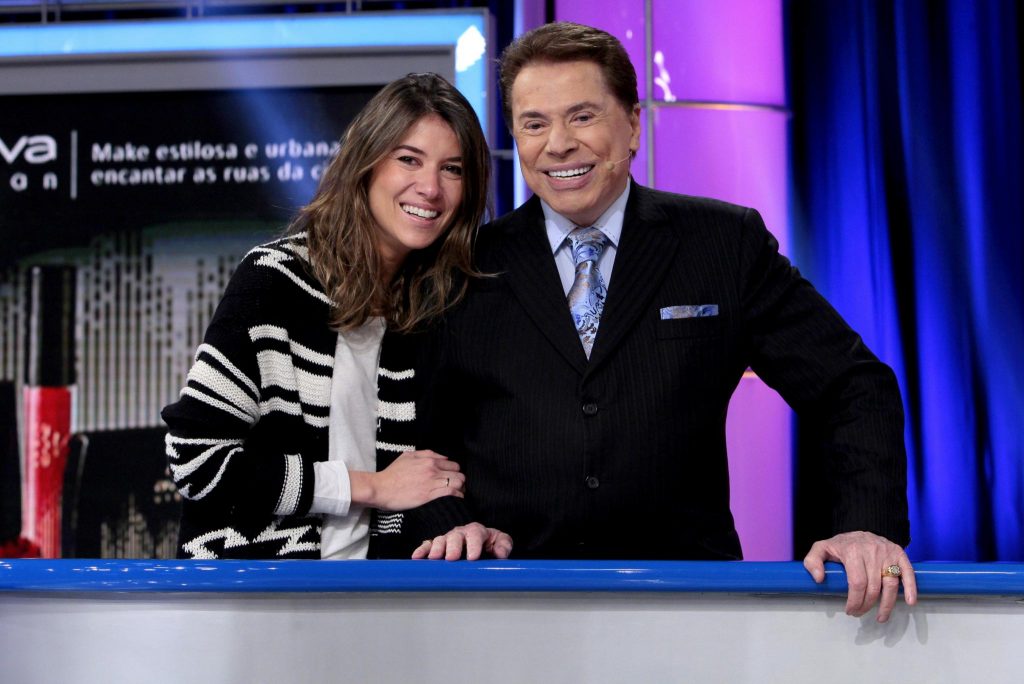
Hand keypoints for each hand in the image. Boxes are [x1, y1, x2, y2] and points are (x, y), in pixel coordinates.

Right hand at [349, 450, 463, 510]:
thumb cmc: (392, 473)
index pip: (454, 465)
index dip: (455, 472)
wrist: (381, 488)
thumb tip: (443, 458)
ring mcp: (432, 483)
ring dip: (460, 489)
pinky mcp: (429, 496)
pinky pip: (451, 494)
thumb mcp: (408, 456)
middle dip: (460, 481)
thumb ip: (426, 454)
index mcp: (429, 460)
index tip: (453, 478)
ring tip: (457, 494)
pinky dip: (457, 497)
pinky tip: (455, 500)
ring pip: (458, 484)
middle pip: (459, 475)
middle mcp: (433, 470)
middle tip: (457, 488)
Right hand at [411, 522, 512, 560]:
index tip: (473, 557)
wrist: (479, 540)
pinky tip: (417, 557)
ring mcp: (447, 539)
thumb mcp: (500, 540)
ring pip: (440, 540)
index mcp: (476, 531)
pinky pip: (428, 545)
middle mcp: (460, 533)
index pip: (475, 534)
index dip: (474, 545)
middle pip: (455, 536)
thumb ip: (503, 545)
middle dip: (452, 547)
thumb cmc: (489, 542)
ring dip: (436, 549)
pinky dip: (422, 550)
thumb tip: (500, 554)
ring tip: (434, 558)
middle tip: (451, 558)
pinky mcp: (437, 545)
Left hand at [803, 530, 916, 622]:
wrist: (860, 528)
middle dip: (866, 605)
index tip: (850, 610)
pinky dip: (911, 588)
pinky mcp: (899, 553)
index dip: (854, 601)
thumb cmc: (841, 545)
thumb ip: (813, 561)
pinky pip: (908, 572)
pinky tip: (910, 602)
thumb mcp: (822, 548)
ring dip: (887, 605)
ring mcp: (887, 553)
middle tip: (859, 613)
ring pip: (891, 584)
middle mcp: (872, 551)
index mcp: (852, 551)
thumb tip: (819, 579)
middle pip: (873, 587)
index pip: (857, 583)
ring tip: (880, 617)